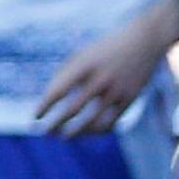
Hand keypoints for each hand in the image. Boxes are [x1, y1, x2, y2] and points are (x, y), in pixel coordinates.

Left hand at [37, 16, 172, 135]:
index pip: (58, 91)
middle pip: (73, 110)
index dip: (44, 107)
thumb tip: (49, 100)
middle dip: (56, 125)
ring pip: (93, 122)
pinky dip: (97, 130)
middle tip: (44, 133)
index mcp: (83, 66)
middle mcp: (100, 80)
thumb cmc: (104, 50)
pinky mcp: (130, 99)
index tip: (34, 117)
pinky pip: (111, 122)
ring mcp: (117, 91)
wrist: (143, 42)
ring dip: (76, 133)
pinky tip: (87, 132)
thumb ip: (65, 75)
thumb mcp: (82, 56)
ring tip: (64, 137)